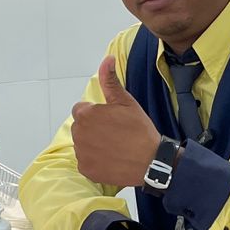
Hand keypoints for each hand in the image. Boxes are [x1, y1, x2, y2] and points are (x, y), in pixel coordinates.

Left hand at [71, 57, 160, 185]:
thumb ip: (110, 81)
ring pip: (83, 144)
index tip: (112, 120)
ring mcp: (81, 153)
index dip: (97, 114)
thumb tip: (107, 59)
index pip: (81, 110)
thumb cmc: (139, 129)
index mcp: (86, 114)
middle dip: (93, 128)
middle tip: (115, 134)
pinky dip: (95, 161)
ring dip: (93, 144)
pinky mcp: (86, 170)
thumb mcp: (126, 102)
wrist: (150, 161)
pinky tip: (111, 160)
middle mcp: (78, 133)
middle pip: (81, 127)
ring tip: (114, 147)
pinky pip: (86, 162)